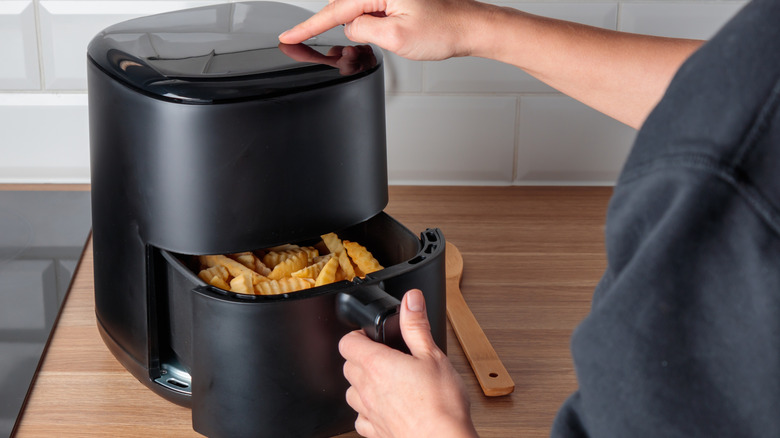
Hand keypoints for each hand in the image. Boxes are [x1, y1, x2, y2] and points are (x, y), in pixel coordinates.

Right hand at [278, 0, 491, 60]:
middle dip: (343, 27)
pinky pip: (373, 10)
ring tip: (396, 38)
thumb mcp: (395, 37)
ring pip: (359, 11)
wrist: (471, 27)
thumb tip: (350, 28)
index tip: (288, 35)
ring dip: (364, 28)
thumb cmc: (444, 30)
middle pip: (345, 7)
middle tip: (370, 42)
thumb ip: (363, 30)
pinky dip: (372, 24)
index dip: (308, 25)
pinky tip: (391, 34)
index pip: (335, 9)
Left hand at [339, 289, 477, 437]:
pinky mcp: (376, 432)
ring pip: (351, 393)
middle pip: (348, 366)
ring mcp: (369, 412)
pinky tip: (385, 406)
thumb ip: (416, 325)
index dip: (357, 335)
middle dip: (361, 357)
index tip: (372, 335)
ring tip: (385, 380)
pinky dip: (368, 410)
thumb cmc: (440, 405)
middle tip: (384, 355)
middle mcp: (366, 389)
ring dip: (362, 384)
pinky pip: (361, 418)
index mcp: (377, 365)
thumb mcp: (433, 355)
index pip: (347, 342)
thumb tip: (410, 300)